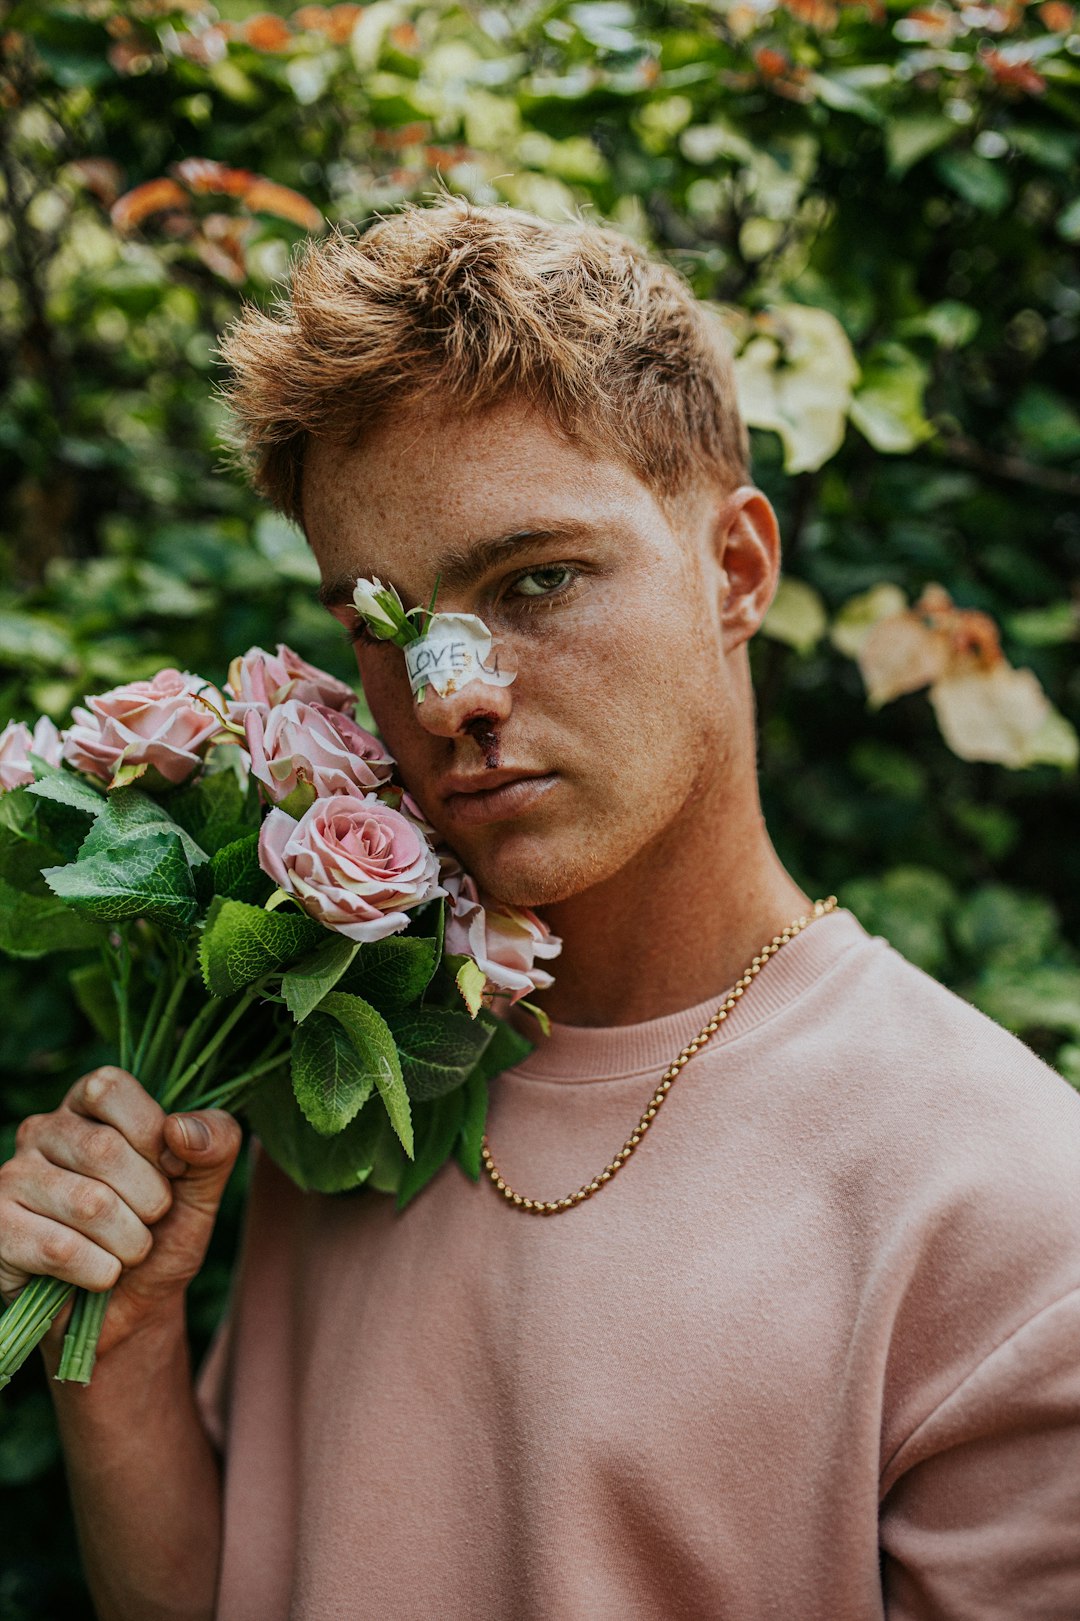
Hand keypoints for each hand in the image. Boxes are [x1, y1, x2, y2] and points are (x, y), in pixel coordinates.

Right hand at [0, 1066, 241, 1359]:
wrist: (133, 1309)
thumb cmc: (164, 1233)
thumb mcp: (204, 1182)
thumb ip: (216, 1141)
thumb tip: (181, 1130)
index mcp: (90, 1104)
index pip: (110, 1088)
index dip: (151, 1133)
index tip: (173, 1170)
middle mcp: (43, 1131)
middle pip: (102, 1150)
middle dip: (149, 1200)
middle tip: (150, 1222)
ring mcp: (13, 1179)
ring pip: (88, 1204)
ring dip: (130, 1243)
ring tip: (128, 1250)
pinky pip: (60, 1249)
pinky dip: (100, 1272)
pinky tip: (100, 1274)